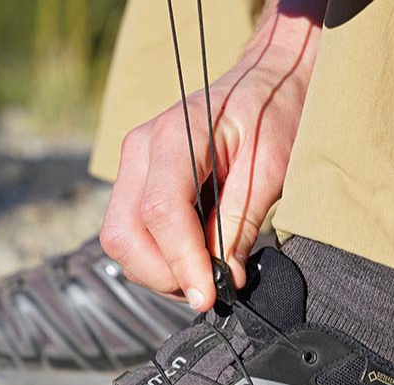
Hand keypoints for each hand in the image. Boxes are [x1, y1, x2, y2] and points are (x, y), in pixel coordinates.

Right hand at [99, 3, 322, 310]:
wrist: (266, 79)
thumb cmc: (273, 113)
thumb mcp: (272, 167)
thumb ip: (242, 221)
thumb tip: (224, 276)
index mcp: (177, 134)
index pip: (161, 211)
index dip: (182, 262)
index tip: (209, 296)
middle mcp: (142, 148)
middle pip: (124, 234)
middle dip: (163, 275)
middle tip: (208, 291)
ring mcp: (134, 163)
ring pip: (120, 240)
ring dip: (158, 271)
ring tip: (204, 275)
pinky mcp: (137, 180)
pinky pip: (130, 233)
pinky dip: (157, 258)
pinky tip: (192, 257)